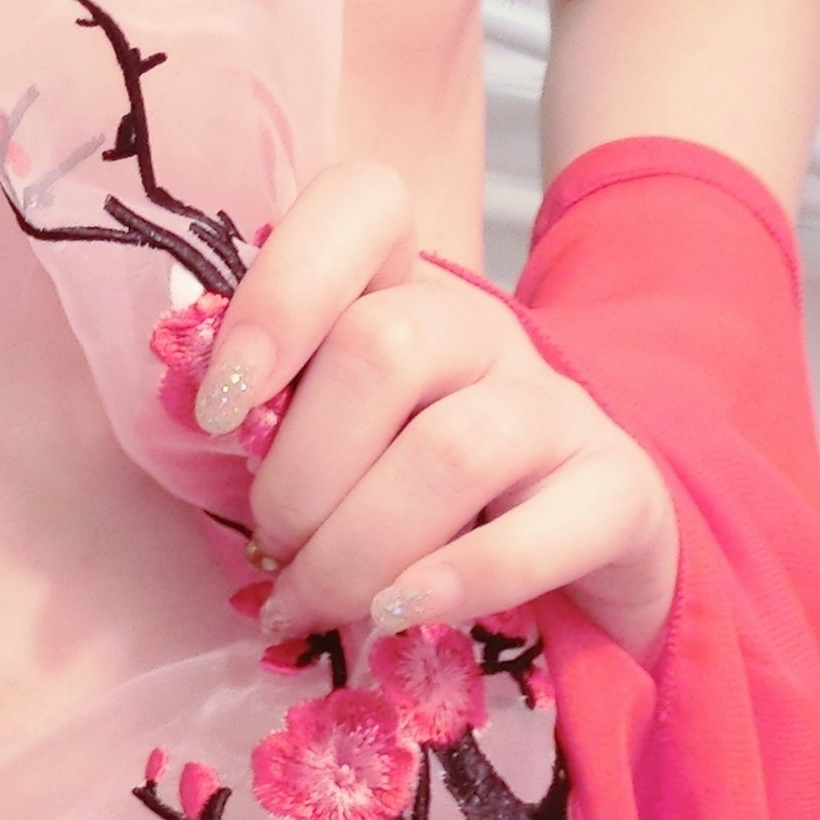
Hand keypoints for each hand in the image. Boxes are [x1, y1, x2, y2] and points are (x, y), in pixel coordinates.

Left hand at [192, 159, 679, 664]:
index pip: (363, 204)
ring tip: (314, 604)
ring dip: (356, 547)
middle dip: (300, 472)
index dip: (282, 290)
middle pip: (386, 347)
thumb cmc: (416, 496)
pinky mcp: (619, 493)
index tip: (220, 404)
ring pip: (451, 449)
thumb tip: (200, 426)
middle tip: (274, 547)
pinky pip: (538, 533)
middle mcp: (485, 332)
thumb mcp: (340, 438)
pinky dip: (454, 582)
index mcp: (402, 292)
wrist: (586, 550)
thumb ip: (277, 416)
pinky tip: (399, 615)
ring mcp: (559, 407)